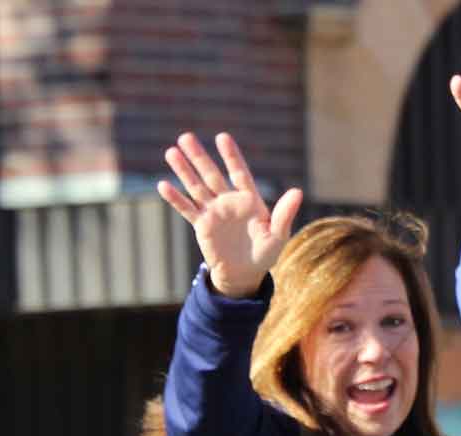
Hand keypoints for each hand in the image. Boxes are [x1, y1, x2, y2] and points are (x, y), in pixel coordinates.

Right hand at [156, 132, 302, 297]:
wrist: (245, 273)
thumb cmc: (265, 253)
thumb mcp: (278, 235)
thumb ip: (284, 213)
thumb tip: (298, 191)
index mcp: (249, 200)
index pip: (239, 173)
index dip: (231, 156)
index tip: (222, 137)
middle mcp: (229, 201)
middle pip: (212, 175)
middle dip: (199, 157)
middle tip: (186, 137)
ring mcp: (214, 211)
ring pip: (196, 187)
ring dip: (184, 171)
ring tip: (171, 152)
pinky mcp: (202, 225)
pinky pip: (187, 209)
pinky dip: (176, 199)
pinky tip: (162, 185)